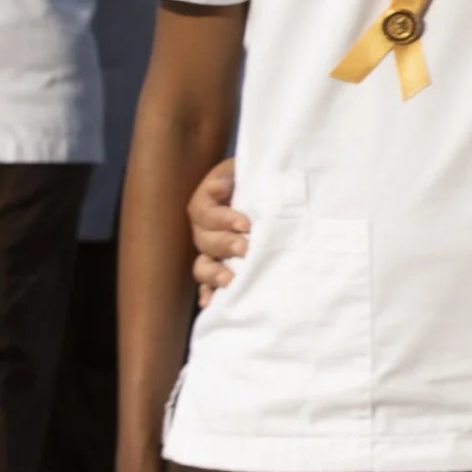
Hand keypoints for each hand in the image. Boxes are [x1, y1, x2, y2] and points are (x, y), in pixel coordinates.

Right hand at [187, 157, 247, 307]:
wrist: (269, 187)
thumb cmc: (259, 176)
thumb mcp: (248, 168)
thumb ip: (233, 174)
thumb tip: (218, 187)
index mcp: (208, 202)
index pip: (206, 213)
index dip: (223, 219)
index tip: (246, 224)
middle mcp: (205, 228)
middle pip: (204, 240)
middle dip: (224, 245)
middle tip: (245, 249)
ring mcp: (211, 250)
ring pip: (202, 264)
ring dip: (213, 273)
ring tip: (229, 279)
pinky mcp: (221, 266)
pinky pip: (208, 283)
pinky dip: (208, 292)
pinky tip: (210, 302)